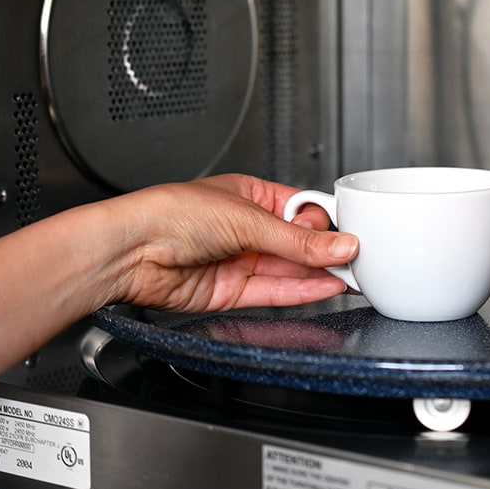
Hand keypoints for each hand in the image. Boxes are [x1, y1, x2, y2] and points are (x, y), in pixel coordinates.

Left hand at [108, 173, 358, 311]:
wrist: (131, 250)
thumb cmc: (170, 214)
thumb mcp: (246, 218)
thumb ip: (296, 239)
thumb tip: (338, 245)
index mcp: (249, 196)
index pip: (300, 210)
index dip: (325, 222)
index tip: (351, 232)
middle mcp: (245, 229)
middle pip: (297, 243)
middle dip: (326, 251)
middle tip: (358, 259)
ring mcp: (239, 261)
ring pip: (289, 270)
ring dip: (320, 274)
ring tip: (352, 276)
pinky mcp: (232, 291)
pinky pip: (275, 292)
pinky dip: (302, 292)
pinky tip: (326, 287)